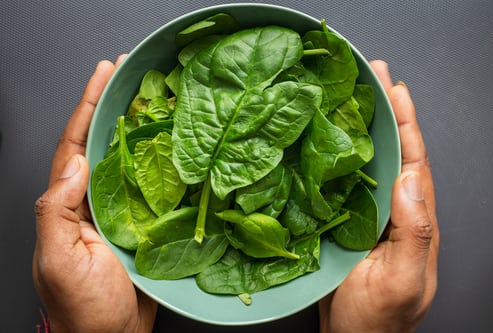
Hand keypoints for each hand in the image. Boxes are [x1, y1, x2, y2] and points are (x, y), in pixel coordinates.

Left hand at [33, 56, 157, 332]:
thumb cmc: (83, 306)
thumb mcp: (57, 259)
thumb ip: (57, 211)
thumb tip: (74, 163)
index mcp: (70, 202)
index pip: (76, 143)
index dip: (88, 106)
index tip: (105, 74)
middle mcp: (95, 199)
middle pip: (104, 142)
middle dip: (114, 105)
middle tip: (133, 73)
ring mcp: (121, 209)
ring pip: (132, 159)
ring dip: (142, 127)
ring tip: (157, 97)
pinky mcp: (145, 222)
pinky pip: (155, 184)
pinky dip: (164, 161)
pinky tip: (177, 145)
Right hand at [319, 60, 438, 332]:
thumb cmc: (377, 320)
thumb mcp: (402, 280)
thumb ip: (415, 232)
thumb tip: (412, 179)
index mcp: (414, 219)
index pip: (413, 160)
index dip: (405, 122)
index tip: (394, 88)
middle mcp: (393, 209)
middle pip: (392, 151)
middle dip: (385, 111)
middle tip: (372, 75)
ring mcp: (368, 214)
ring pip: (367, 161)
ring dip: (360, 127)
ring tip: (349, 95)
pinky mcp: (344, 221)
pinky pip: (342, 181)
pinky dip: (336, 155)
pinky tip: (324, 139)